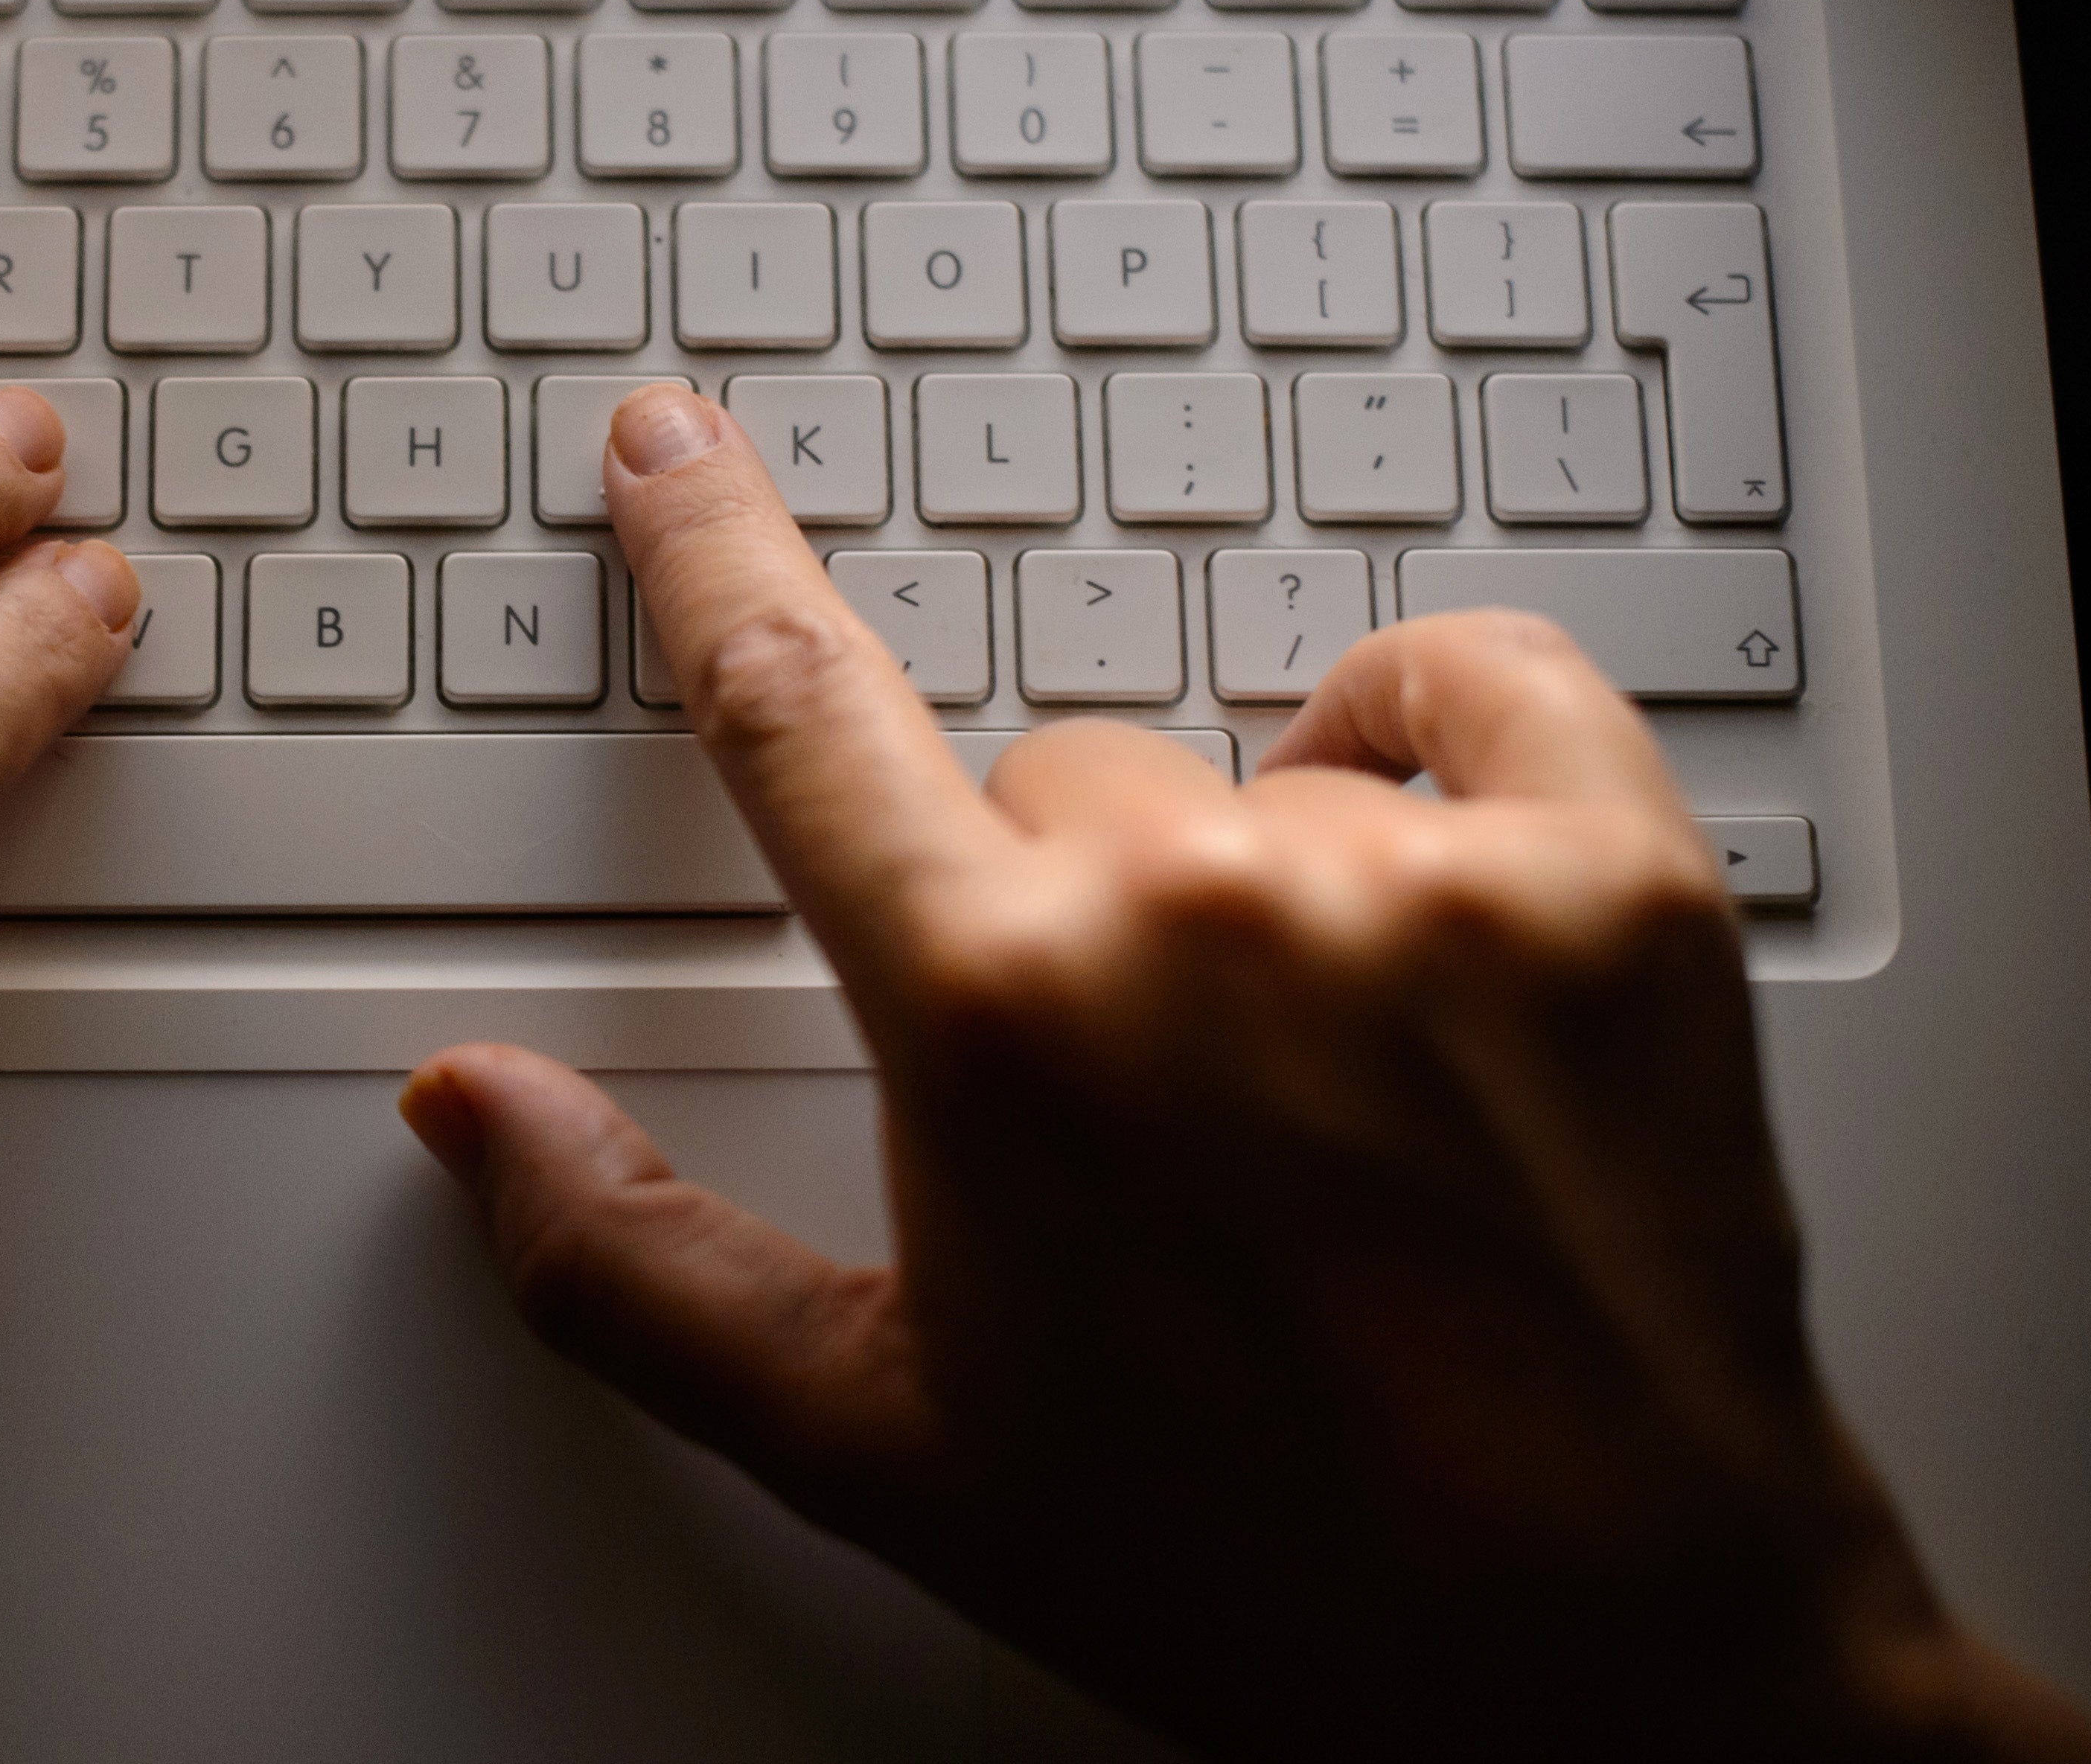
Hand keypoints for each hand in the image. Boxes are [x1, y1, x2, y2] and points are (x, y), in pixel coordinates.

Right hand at [404, 384, 2090, 1761]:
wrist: (1613, 1665)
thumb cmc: (1257, 1570)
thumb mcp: (885, 1444)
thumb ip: (632, 1260)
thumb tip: (473, 1115)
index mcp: (995, 1018)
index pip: (791, 703)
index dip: (713, 550)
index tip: (680, 447)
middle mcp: (1196, 908)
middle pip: (1045, 785)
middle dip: (1060, 924)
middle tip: (1154, 1126)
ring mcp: (1421, 880)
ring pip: (1250, 772)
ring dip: (1257, 892)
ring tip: (1326, 1108)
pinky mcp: (1617, 875)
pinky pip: (1476, 680)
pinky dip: (1437, 745)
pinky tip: (1429, 899)